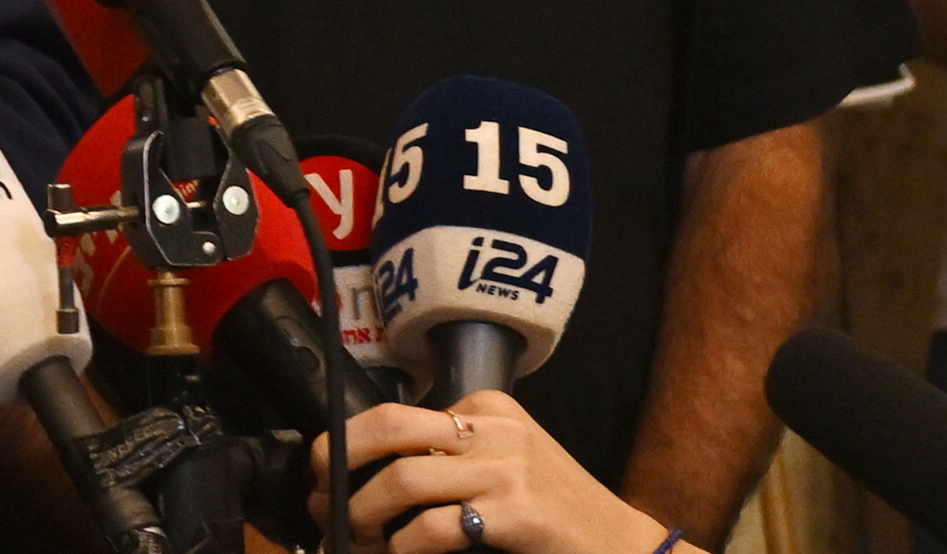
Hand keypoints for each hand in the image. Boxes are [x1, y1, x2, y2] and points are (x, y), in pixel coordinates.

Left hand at [313, 395, 688, 553]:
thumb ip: (450, 458)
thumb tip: (367, 476)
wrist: (625, 547)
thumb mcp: (505, 464)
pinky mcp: (515, 512)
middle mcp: (493, 426)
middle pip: (389, 426)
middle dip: (339, 459)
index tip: (329, 476)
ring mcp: (505, 468)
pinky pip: (434, 527)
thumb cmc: (557, 514)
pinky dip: (402, 547)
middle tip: (321, 498)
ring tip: (353, 538)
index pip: (398, 413)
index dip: (351, 445)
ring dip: (363, 513)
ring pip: (403, 478)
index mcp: (487, 406)